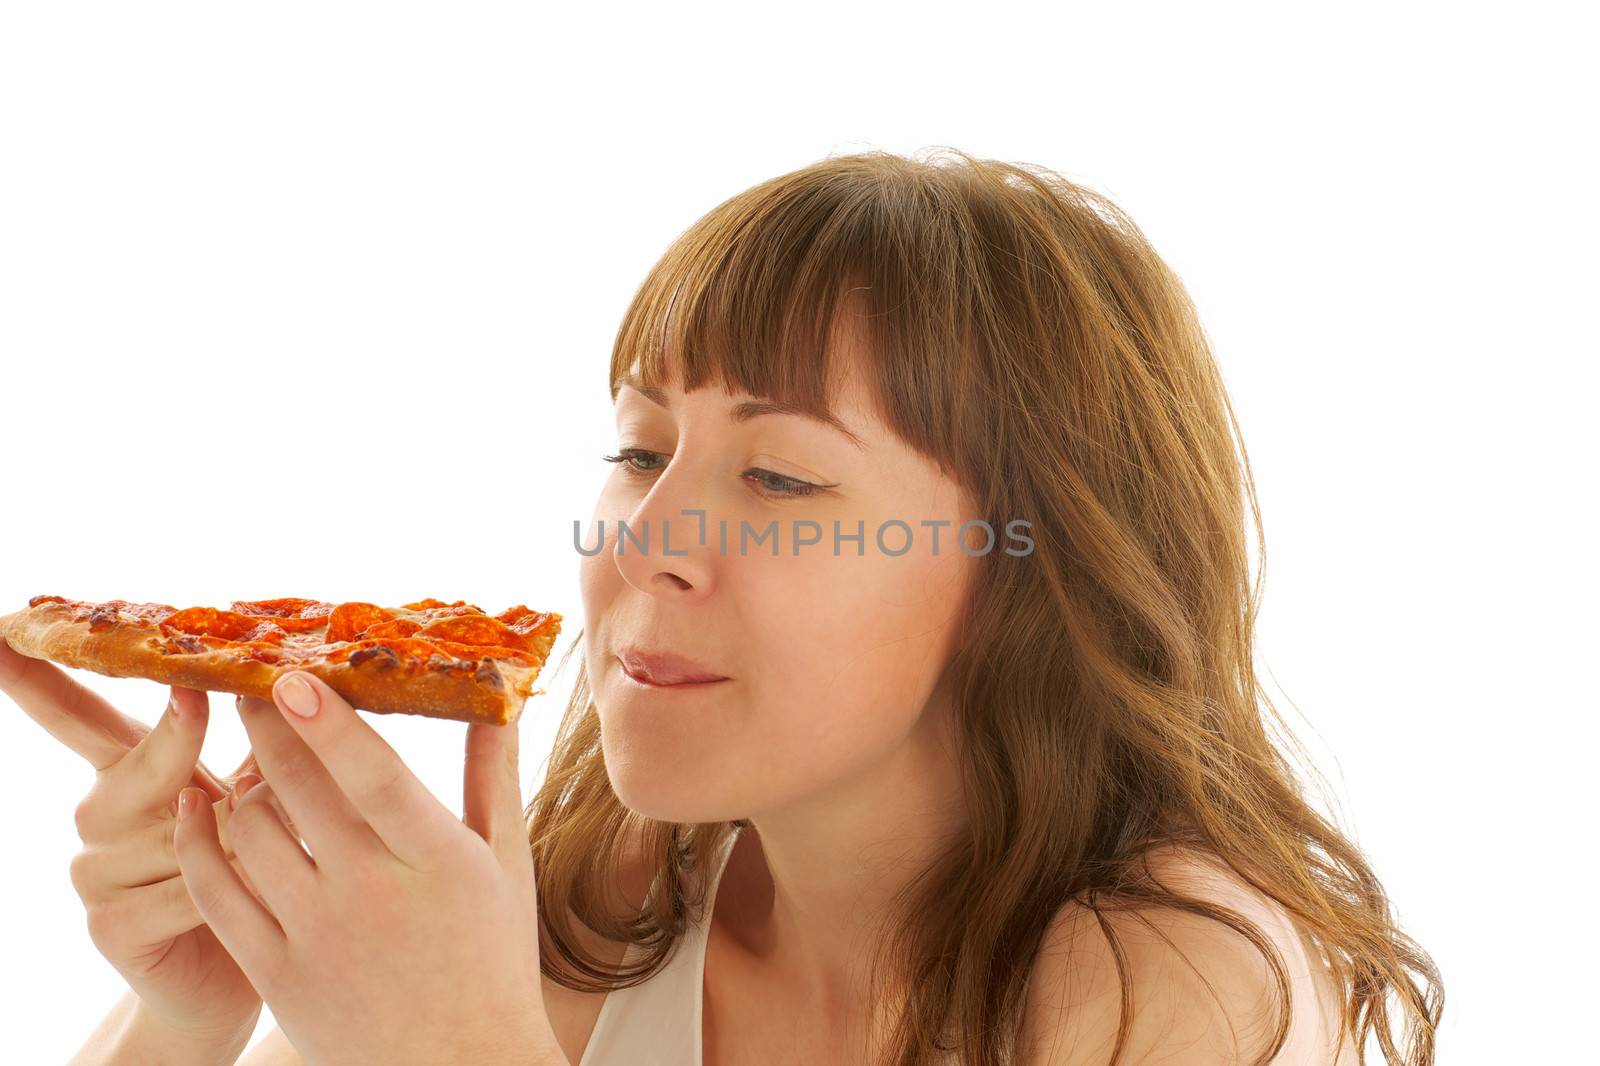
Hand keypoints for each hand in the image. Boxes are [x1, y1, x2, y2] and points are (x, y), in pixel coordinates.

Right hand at [0, 638, 270, 1045]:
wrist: (243, 966)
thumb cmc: (255, 863)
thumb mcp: (258, 794)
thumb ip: (261, 745)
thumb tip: (281, 682)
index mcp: (128, 771)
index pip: (76, 715)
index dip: (35, 678)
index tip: (4, 630)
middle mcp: (98, 815)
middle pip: (137, 764)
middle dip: (184, 750)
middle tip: (223, 754)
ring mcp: (95, 871)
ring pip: (176, 832)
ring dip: (234, 840)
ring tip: (263, 855)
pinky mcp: (110, 924)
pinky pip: (183, 889)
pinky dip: (226, 890)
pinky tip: (238, 901)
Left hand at [173, 670, 563, 1065]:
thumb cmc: (492, 959)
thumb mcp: (507, 865)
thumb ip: (493, 776)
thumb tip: (495, 698)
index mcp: (441, 863)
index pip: (374, 777)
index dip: (329, 724)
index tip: (293, 674)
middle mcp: (374, 897)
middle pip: (299, 792)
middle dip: (265, 727)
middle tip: (251, 683)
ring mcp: (319, 938)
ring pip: (249, 834)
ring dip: (240, 781)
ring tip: (250, 754)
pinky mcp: (278, 974)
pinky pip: (217, 895)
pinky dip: (198, 844)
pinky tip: (198, 807)